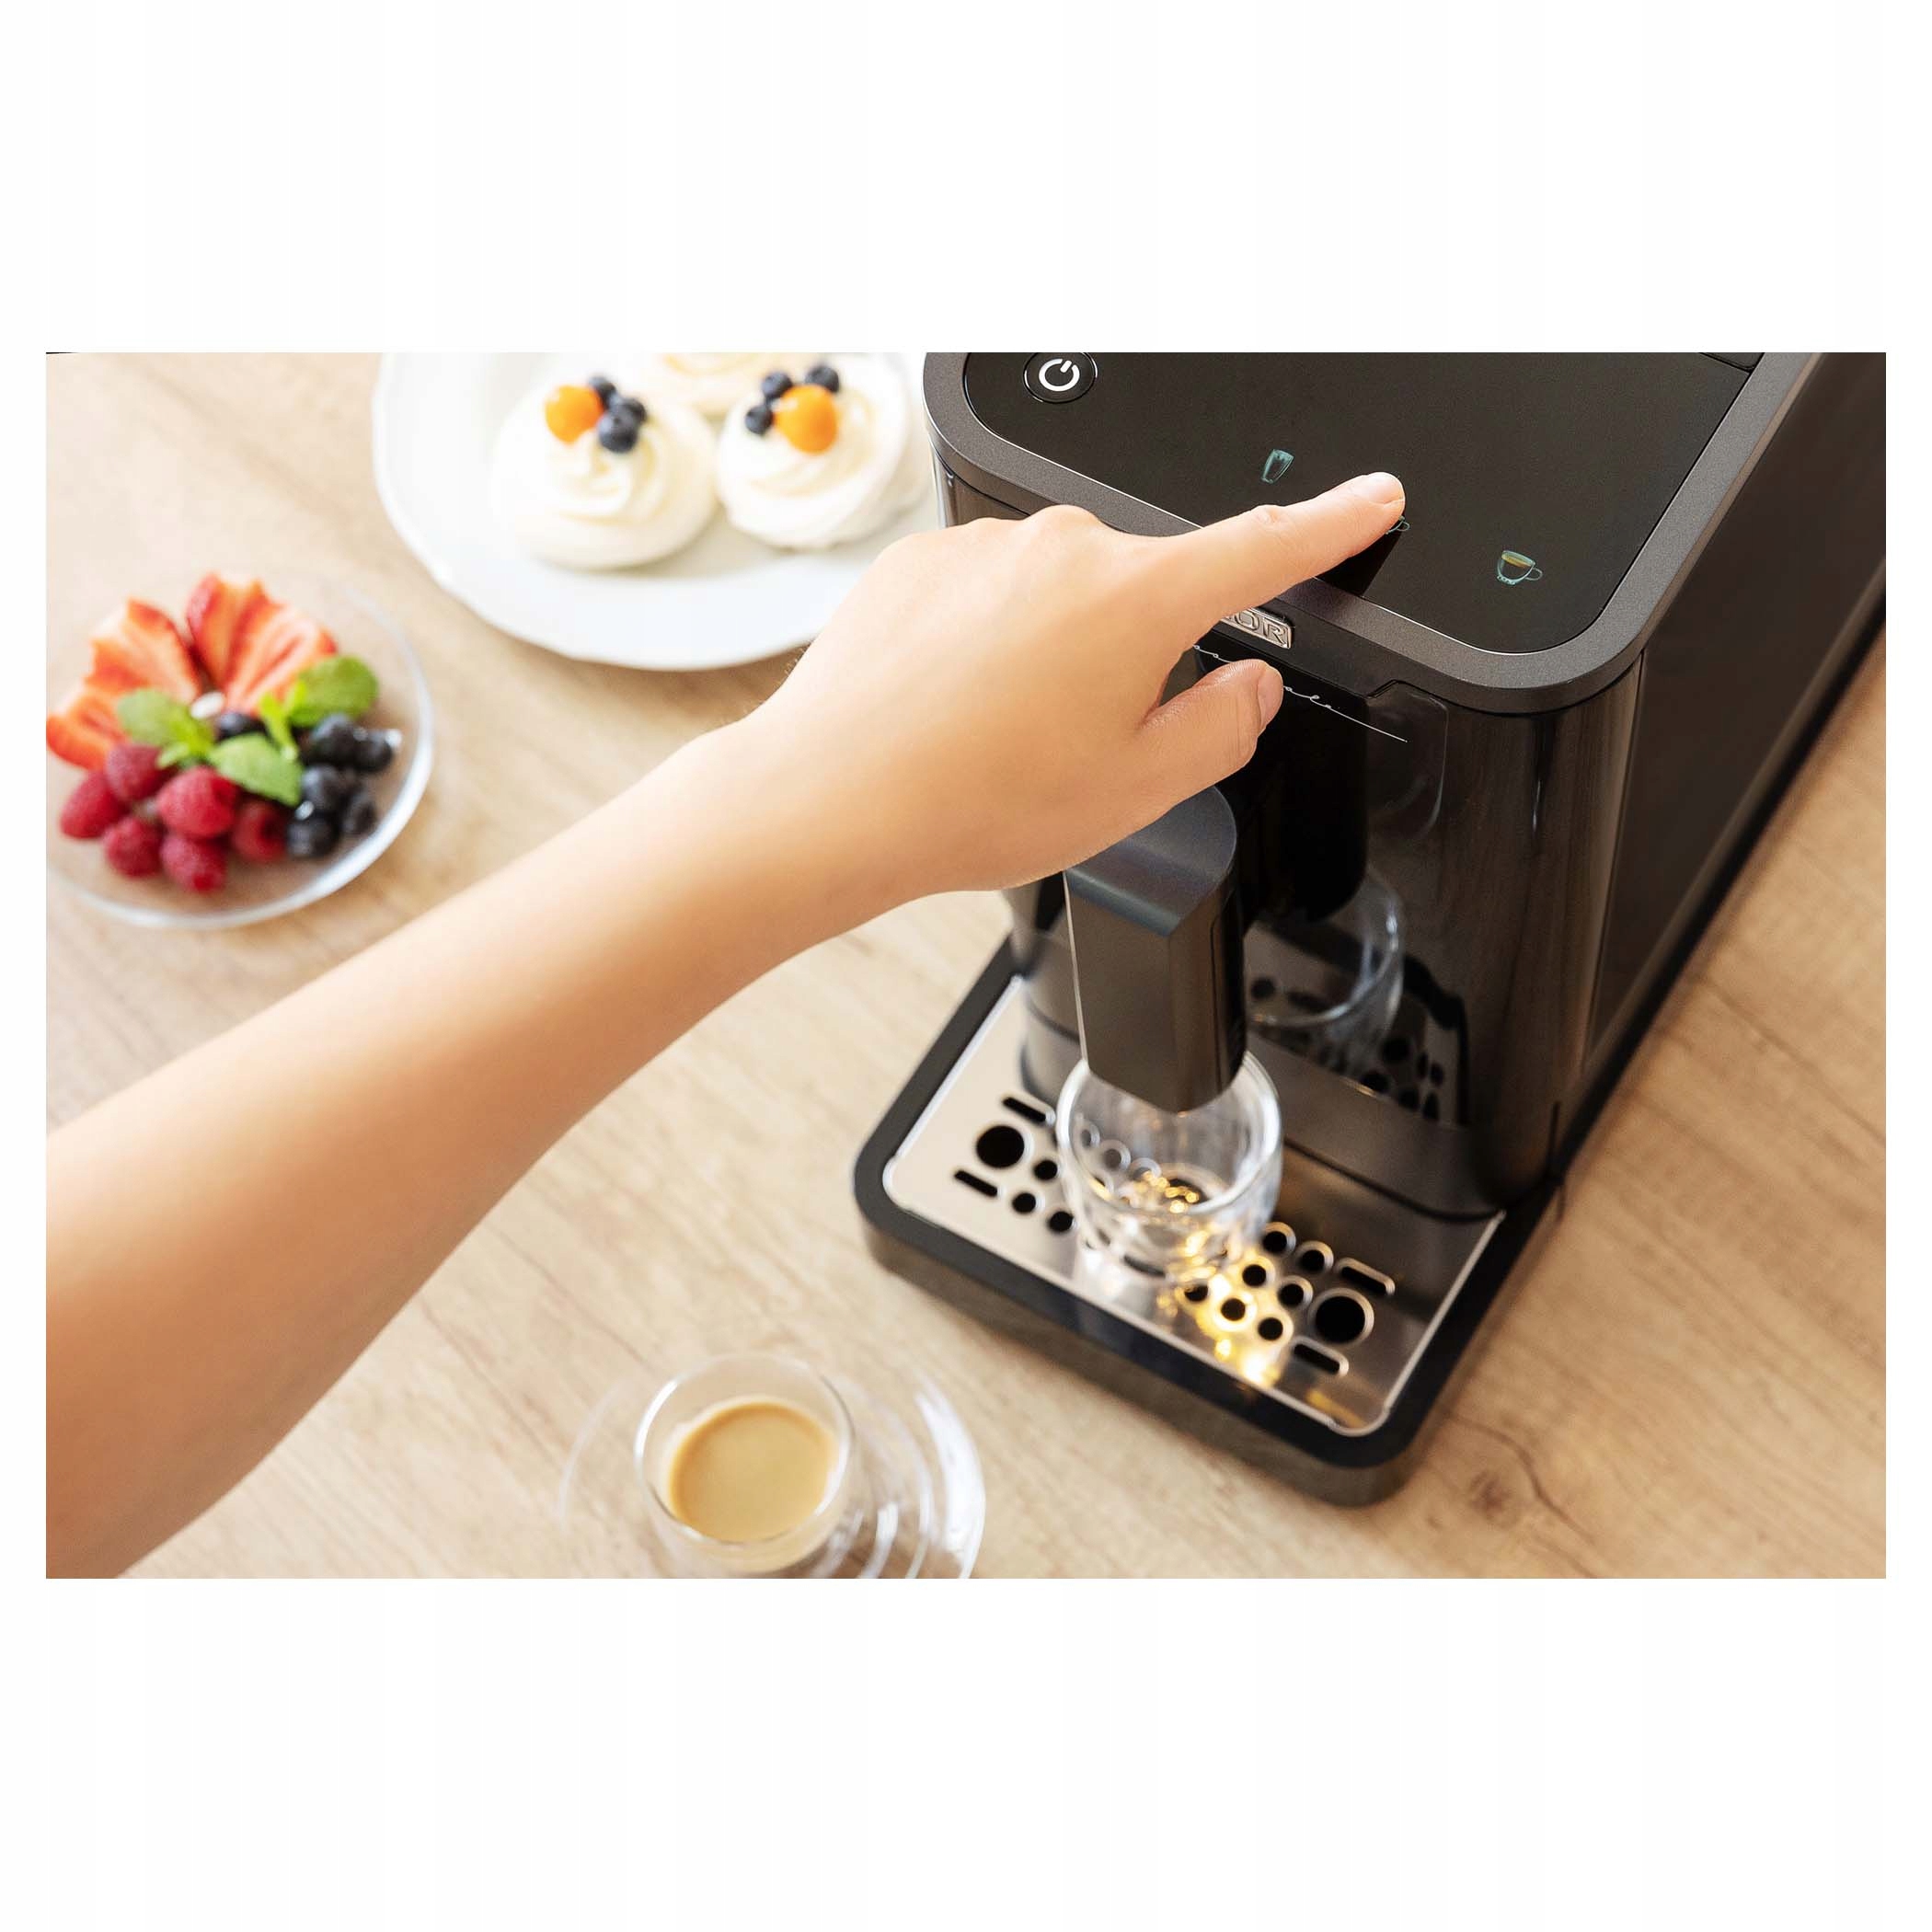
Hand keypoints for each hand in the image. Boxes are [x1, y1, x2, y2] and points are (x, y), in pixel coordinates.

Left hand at [743, 472, 1404, 901]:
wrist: (831, 797)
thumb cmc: (972, 800)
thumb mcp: (1136, 792)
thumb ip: (1221, 728)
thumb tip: (1248, 685)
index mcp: (1137, 599)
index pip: (1265, 547)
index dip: (1332, 524)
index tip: (1371, 499)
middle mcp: (1063, 548)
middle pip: (1144, 591)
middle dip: (1133, 659)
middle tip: (1076, 746)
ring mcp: (985, 546)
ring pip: (1059, 595)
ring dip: (1052, 653)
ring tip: (997, 739)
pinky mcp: (922, 559)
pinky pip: (986, 593)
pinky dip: (984, 646)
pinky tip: (951, 709)